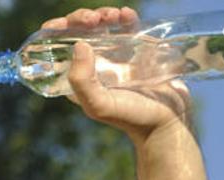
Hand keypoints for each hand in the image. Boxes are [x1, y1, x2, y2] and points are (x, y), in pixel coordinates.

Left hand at [41, 7, 193, 143]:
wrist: (167, 121)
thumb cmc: (132, 118)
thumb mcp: (99, 105)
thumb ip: (82, 80)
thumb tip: (80, 44)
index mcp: (79, 78)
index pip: (57, 49)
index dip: (56, 31)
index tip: (64, 24)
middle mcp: (94, 66)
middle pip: (79, 32)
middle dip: (82, 18)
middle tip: (93, 19)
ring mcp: (116, 58)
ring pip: (102, 26)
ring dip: (103, 14)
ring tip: (112, 16)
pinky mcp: (137, 52)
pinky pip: (127, 27)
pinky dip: (125, 17)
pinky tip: (126, 15)